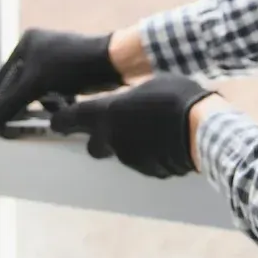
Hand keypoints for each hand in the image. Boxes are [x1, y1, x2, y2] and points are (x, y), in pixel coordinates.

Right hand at [0, 28, 123, 129]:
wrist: (112, 62)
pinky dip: (55, 102)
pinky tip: (59, 110)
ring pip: (38, 88)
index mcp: (27, 43)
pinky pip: (55, 90)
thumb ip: (10, 102)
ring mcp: (56, 58)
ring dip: (39, 104)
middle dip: (18, 104)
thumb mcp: (35, 84)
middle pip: (20, 83)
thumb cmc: (73, 65)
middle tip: (7, 124)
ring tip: (39, 116)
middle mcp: (39, 47)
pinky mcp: (71, 69)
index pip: (4, 76)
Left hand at [49, 73, 215, 177]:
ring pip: (120, 154)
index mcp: (107, 113)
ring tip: (153, 132)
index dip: (62, 121)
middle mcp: (112, 139)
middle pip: (93, 146)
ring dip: (129, 146)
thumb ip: (131, 96)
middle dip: (99, 139)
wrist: (201, 129)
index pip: (70, 119)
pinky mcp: (148, 172)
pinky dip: (148, 156)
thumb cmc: (176, 97)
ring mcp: (130, 159)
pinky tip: (166, 144)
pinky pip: (142, 163)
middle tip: (114, 128)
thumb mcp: (149, 85)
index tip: (56, 122)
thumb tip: (132, 99)